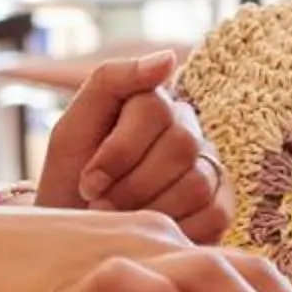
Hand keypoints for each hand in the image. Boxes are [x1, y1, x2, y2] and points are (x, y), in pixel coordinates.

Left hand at [36, 50, 230, 242]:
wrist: (76, 234)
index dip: (119, 151)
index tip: (88, 181)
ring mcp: (209, 170)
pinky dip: (173, 230)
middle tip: (100, 204)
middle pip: (180, 145)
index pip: (155, 109)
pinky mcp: (220, 208)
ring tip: (120, 219)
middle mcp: (189, 132)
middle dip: (132, 185)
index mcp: (154, 105)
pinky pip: (213, 216)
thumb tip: (168, 58)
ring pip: (196, 183)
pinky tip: (148, 232)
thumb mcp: (72, 128)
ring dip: (149, 209)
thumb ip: (112, 80)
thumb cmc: (70, 181)